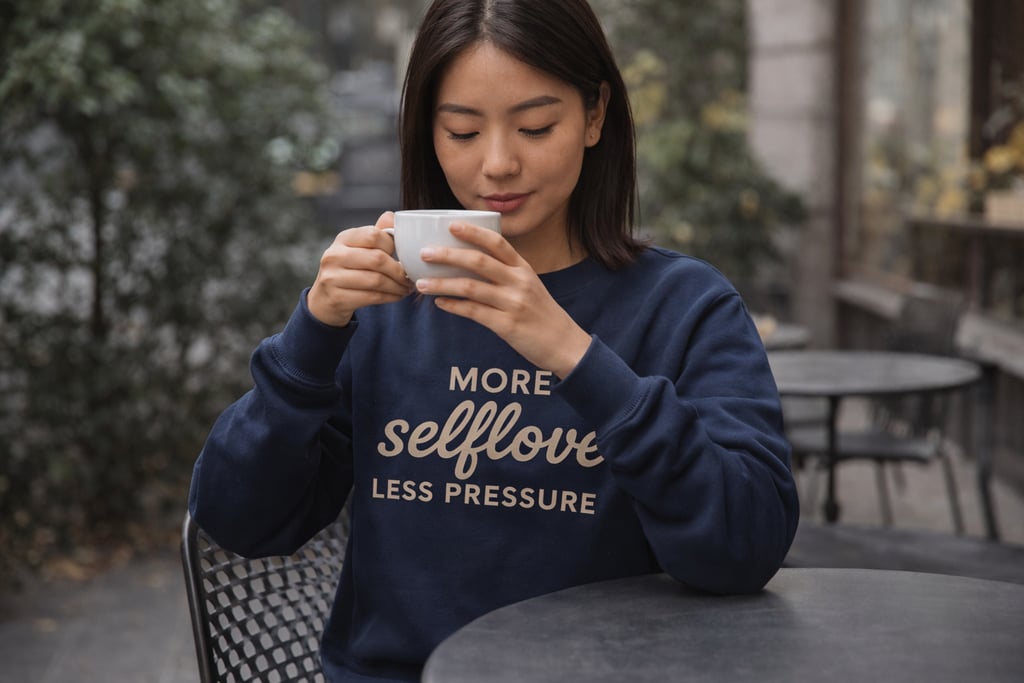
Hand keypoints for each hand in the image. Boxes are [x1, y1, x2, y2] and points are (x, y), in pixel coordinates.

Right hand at [307, 212, 413, 326]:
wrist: (324, 300)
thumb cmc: (348, 270)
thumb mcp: (358, 249)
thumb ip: (376, 234)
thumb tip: (392, 216)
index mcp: (343, 238)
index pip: (374, 235)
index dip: (393, 246)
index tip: (402, 256)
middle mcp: (334, 255)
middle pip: (378, 259)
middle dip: (399, 271)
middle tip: (410, 277)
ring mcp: (332, 277)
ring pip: (376, 280)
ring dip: (397, 286)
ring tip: (405, 288)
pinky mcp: (337, 298)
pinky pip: (372, 297)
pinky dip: (390, 297)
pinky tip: (397, 296)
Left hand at [414, 222, 591, 377]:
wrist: (564, 345)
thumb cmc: (542, 314)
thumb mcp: (529, 286)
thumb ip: (506, 274)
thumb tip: (468, 264)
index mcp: (524, 269)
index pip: (498, 243)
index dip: (474, 232)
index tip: (452, 225)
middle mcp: (519, 282)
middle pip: (479, 262)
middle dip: (448, 255)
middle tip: (425, 253)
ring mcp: (513, 304)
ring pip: (471, 287)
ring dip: (442, 284)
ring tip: (420, 283)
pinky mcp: (507, 326)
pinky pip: (474, 312)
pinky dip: (454, 306)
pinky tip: (439, 303)